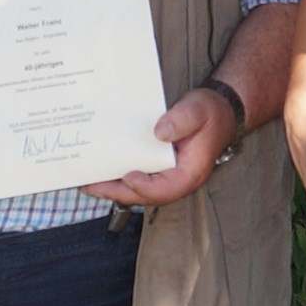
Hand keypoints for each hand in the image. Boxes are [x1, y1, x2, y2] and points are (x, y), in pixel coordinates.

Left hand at [84, 86, 236, 208]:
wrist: (217, 112)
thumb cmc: (209, 112)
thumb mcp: (197, 110)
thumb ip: (181, 120)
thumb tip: (160, 132)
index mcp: (190, 172)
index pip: (167, 189)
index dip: (146, 187)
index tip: (128, 176)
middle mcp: (177, 179)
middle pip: (146, 195)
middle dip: (118, 192)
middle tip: (91, 186)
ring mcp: (166, 176)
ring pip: (138, 190)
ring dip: (114, 188)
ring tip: (88, 182)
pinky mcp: (158, 168)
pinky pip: (137, 178)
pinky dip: (119, 177)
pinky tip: (101, 170)